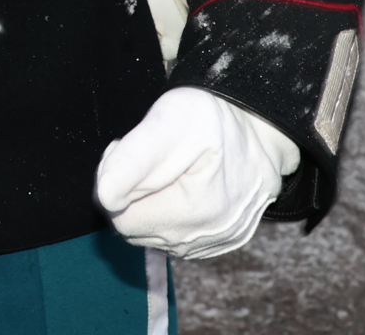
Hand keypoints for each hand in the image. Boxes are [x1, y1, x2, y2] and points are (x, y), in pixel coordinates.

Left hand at [97, 87, 300, 258]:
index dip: (114, 178)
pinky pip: (167, 237)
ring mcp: (209, 245)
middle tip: (145, 156)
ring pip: (148, 233)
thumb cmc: (213, 121)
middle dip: (128, 192)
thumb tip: (106, 197)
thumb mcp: (171, 119)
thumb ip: (133, 159)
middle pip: (132, 227)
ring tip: (165, 169)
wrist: (259, 131)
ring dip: (145, 202)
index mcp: (194, 211)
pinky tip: (177, 186)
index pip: (120, 216)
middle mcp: (203, 238)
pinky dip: (163, 212)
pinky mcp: (212, 245)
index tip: (129, 148)